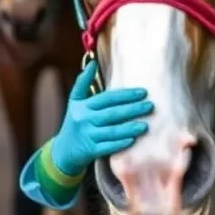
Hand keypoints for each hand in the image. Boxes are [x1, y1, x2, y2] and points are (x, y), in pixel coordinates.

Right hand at [51, 60, 153, 176]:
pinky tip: (132, 141)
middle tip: (150, 106)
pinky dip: (119, 144)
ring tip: (145, 125)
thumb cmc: (75, 121)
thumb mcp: (75, 101)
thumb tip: (93, 62)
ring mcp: (87, 136)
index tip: (143, 92)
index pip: (107, 98)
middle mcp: (85, 119)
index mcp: (83, 106)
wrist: (63, 151)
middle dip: (132, 109)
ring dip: (129, 128)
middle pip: (112, 113)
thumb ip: (83, 82)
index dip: (125, 95)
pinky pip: (107, 147)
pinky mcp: (90, 151)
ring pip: (111, 131)